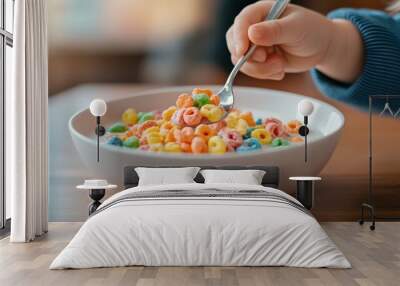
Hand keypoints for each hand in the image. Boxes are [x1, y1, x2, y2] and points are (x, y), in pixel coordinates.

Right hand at [226, 0, 362, 82]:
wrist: (320, 47)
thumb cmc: (311, 31)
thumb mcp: (295, 28)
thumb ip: (274, 31)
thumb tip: (252, 34)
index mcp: (262, 11)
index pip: (242, 22)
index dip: (239, 37)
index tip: (242, 52)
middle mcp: (253, 26)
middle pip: (235, 43)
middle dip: (250, 58)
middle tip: (269, 60)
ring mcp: (253, 44)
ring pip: (241, 61)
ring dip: (260, 69)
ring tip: (280, 65)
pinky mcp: (257, 59)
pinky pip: (251, 70)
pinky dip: (264, 74)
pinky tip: (280, 69)